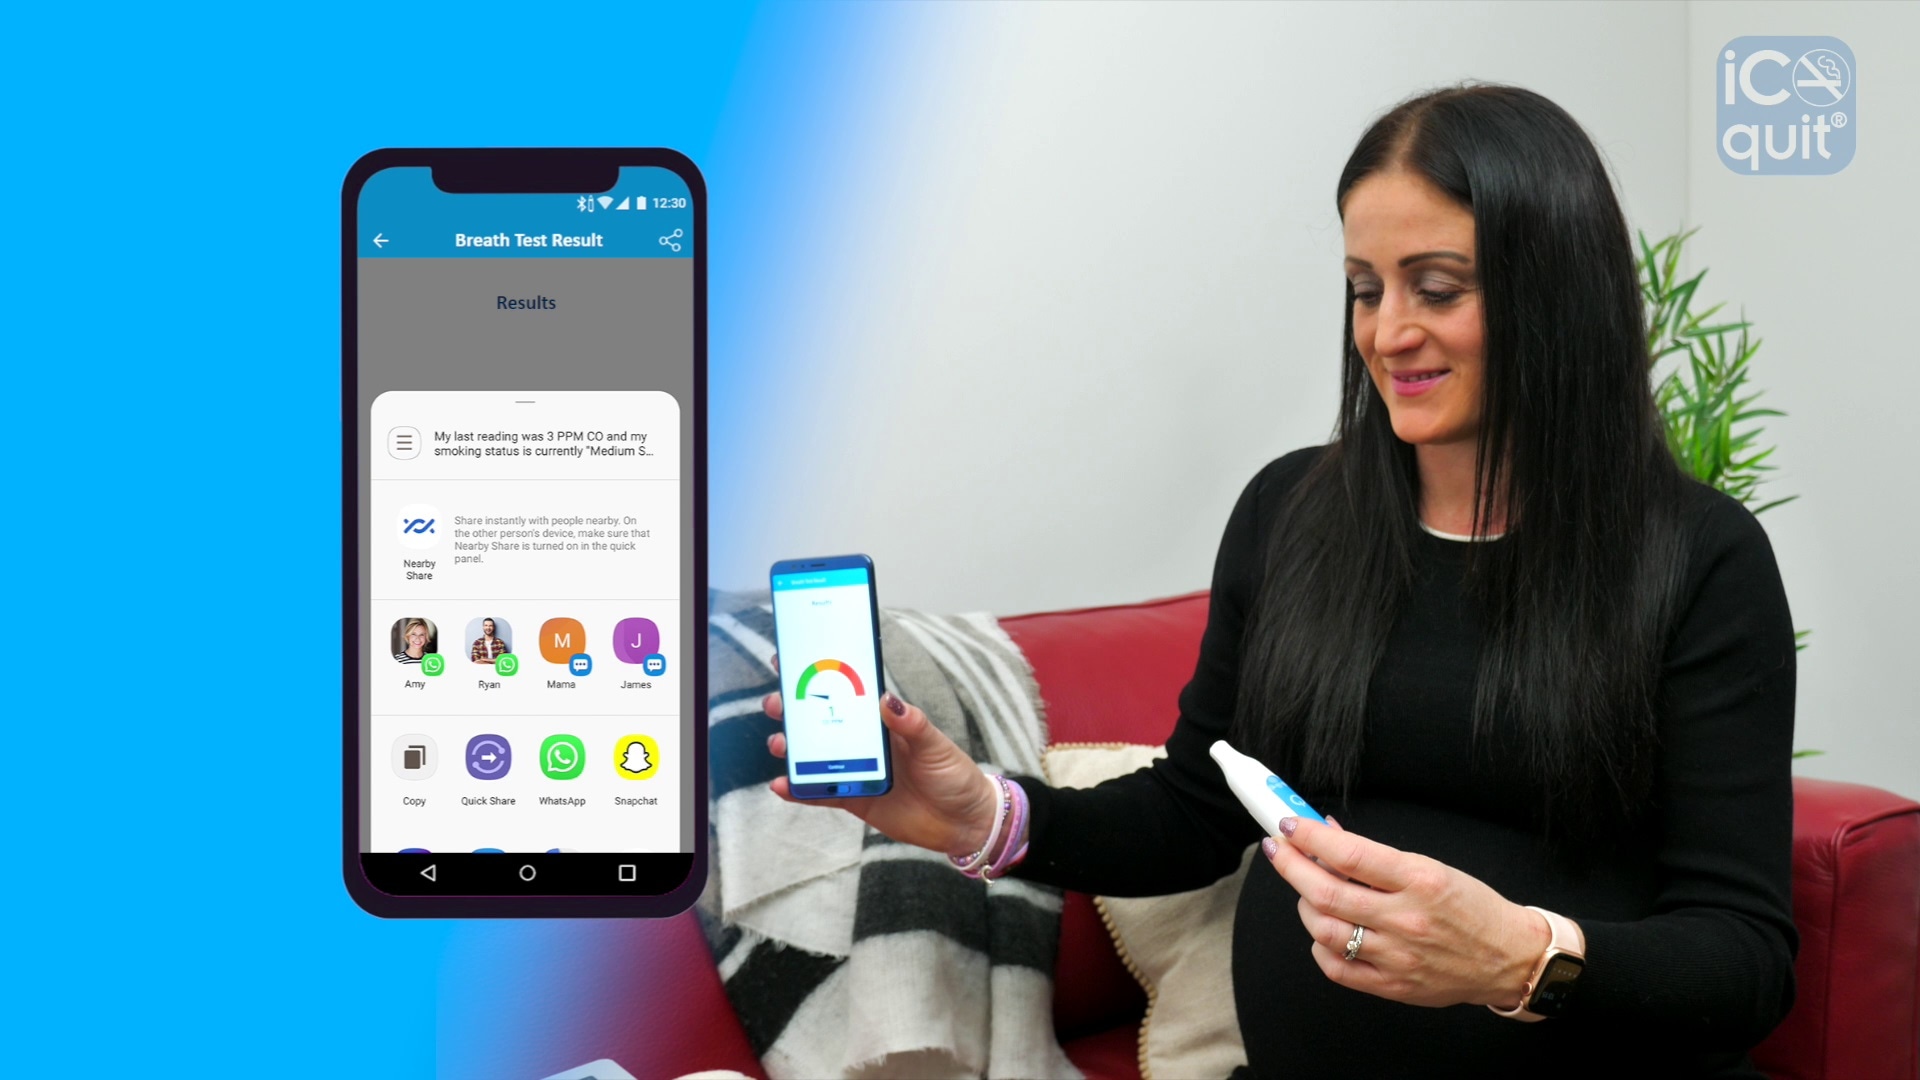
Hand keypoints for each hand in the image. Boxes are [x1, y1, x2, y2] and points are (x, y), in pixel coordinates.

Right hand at [764, 663, 1001, 857]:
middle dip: (795, 711)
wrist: (964, 823)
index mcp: (884, 722)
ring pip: (815, 756)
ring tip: (779, 744)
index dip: (822, 679)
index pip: (848, 694)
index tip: (793, 664)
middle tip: (777, 704)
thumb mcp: (936, 745)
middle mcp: (866, 743)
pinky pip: (821, 793)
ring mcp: (857, 771)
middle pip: (822, 722)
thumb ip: (911, 724)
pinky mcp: (854, 799)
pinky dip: (800, 790)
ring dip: (792, 749)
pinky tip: (782, 785)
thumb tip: (886, 698)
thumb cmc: (955, 776)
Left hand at [1262, 817, 1551, 1008]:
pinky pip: (1336, 968)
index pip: (1350, 853)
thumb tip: (1330, 834)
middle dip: (1291, 866)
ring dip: (1305, 905)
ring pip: (1324, 930)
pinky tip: (1326, 931)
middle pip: (1326, 892)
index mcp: (1420, 880)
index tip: (1290, 825)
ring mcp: (1397, 956)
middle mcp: (1406, 919)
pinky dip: (1320, 946)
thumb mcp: (1431, 867)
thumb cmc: (1472, 908)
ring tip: (1308, 891)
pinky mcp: (1392, 985)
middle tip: (1278, 849)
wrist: (1510, 958)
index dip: (1311, 837)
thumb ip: (1377, 857)